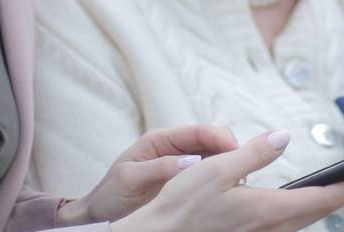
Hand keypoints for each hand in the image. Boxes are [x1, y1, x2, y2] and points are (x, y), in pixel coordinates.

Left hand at [58, 124, 239, 223]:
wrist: (101, 212)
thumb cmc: (110, 194)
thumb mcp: (130, 179)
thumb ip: (159, 168)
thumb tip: (191, 162)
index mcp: (160, 140)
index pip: (198, 131)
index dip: (221, 138)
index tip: (237, 152)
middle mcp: (174, 148)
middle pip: (212, 141)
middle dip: (230, 151)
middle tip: (242, 170)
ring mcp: (181, 163)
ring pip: (214, 157)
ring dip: (228, 165)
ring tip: (239, 182)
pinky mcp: (184, 180)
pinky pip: (208, 174)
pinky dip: (220, 179)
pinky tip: (228, 189)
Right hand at [111, 129, 343, 231]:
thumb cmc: (182, 207)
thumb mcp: (216, 168)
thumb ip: (253, 153)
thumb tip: (283, 137)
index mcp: (269, 209)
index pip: (325, 198)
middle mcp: (271, 228)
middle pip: (321, 211)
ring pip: (304, 220)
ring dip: (324, 203)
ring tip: (338, 185)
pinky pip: (286, 225)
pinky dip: (301, 210)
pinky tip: (295, 201)